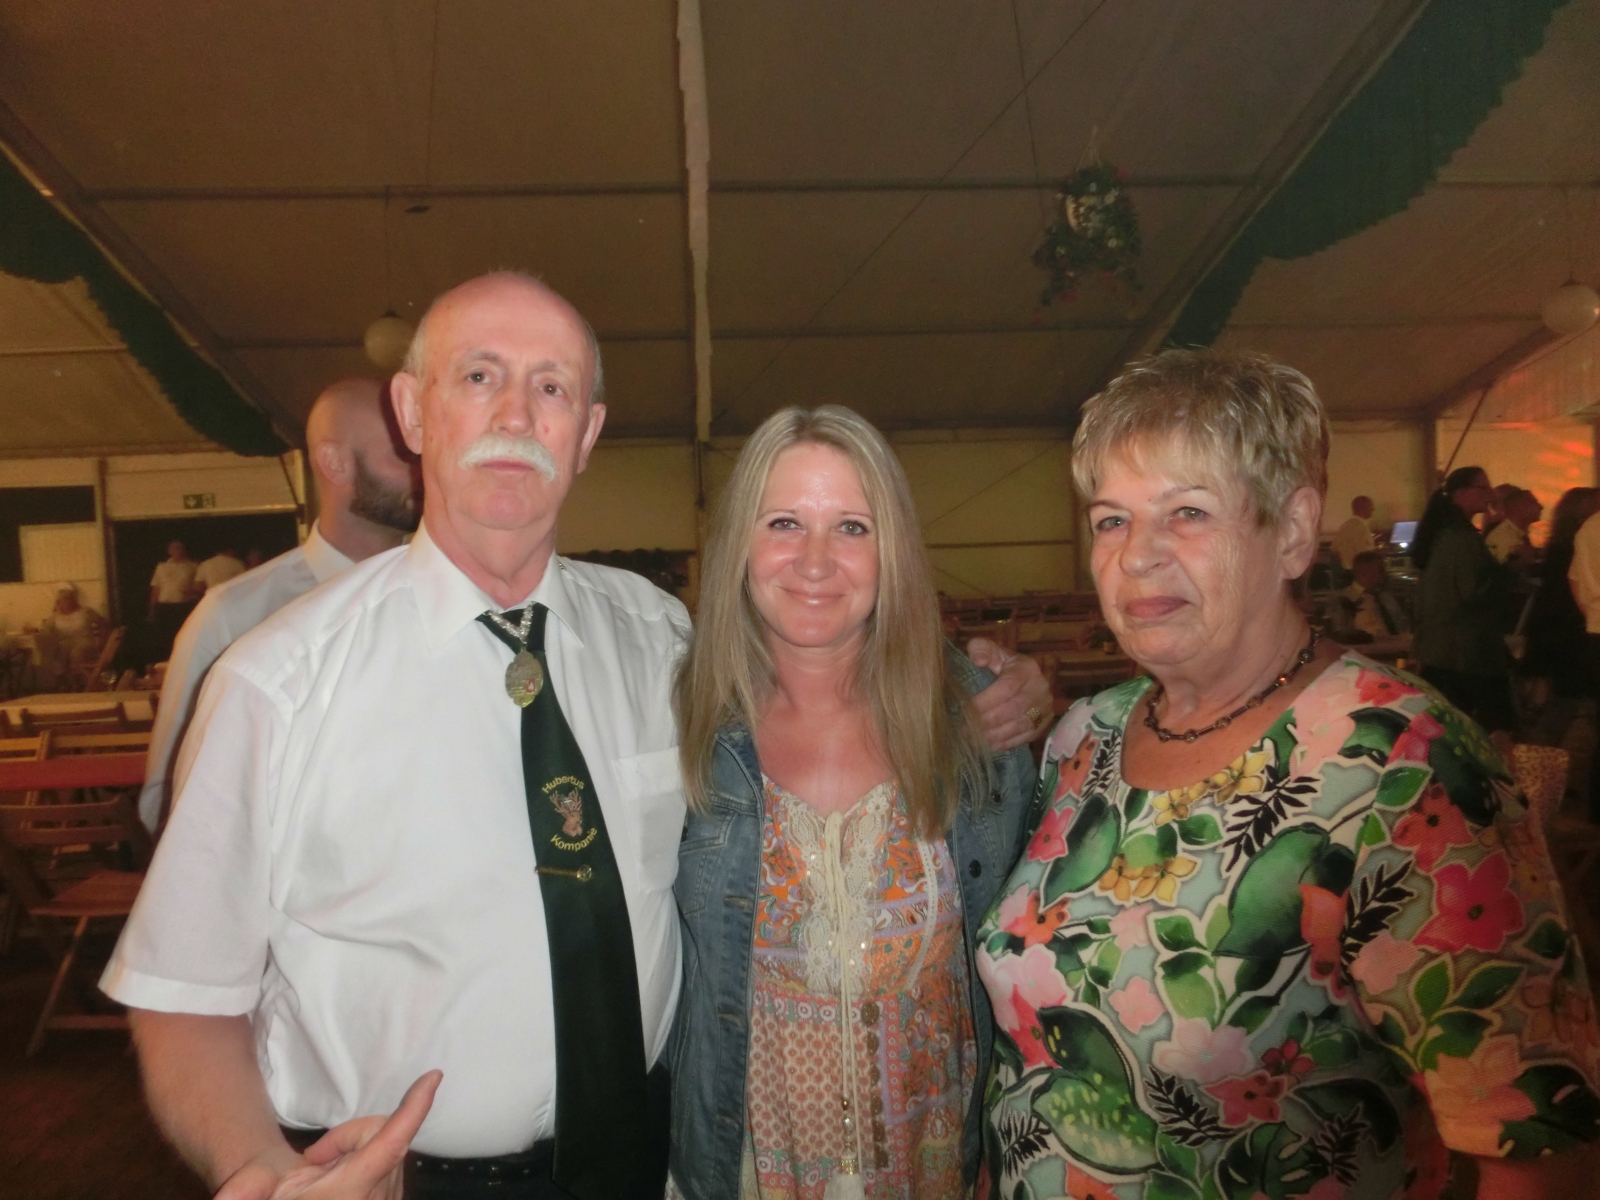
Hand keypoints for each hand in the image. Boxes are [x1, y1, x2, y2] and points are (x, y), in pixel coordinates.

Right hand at [216, 1070, 441, 1199]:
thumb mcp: (256, 1194)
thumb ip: (245, 1188)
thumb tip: (227, 1197)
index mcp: (352, 1190)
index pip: (393, 1141)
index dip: (415, 1108)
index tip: (433, 1077)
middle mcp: (380, 1196)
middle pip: (381, 1134)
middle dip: (349, 1137)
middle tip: (313, 1162)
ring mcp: (390, 1198)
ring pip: (388, 1144)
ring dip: (356, 1150)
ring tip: (323, 1178)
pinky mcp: (393, 1197)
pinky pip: (391, 1157)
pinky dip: (367, 1159)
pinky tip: (340, 1182)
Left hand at [966, 638, 1052, 752]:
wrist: (1026, 678)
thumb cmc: (1002, 665)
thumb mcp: (991, 650)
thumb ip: (981, 649)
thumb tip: (978, 660)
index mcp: (1027, 669)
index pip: (1006, 687)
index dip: (985, 701)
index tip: (965, 710)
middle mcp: (1040, 689)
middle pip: (1012, 709)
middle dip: (986, 722)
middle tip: (964, 730)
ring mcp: (1044, 709)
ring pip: (1018, 726)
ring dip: (993, 736)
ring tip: (972, 741)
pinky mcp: (1043, 725)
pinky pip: (1024, 737)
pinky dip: (1004, 743)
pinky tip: (987, 746)